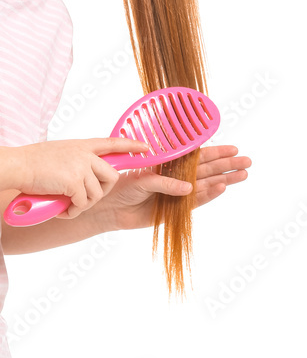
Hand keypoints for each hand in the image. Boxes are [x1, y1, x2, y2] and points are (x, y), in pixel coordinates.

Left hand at [86, 144, 251, 231]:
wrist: (111, 210)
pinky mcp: (177, 210)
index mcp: (168, 163)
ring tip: (243, 175)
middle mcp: (176, 177)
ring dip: (224, 179)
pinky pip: (196, 202)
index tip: (233, 147)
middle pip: (207, 169)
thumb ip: (165, 182)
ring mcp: (178, 193)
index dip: (215, 152)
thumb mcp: (142, 180)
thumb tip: (189, 187)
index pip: (196, 155)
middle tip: (247, 162)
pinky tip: (222, 188)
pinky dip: (209, 195)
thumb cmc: (122, 188)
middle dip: (227, 165)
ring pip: (206, 184)